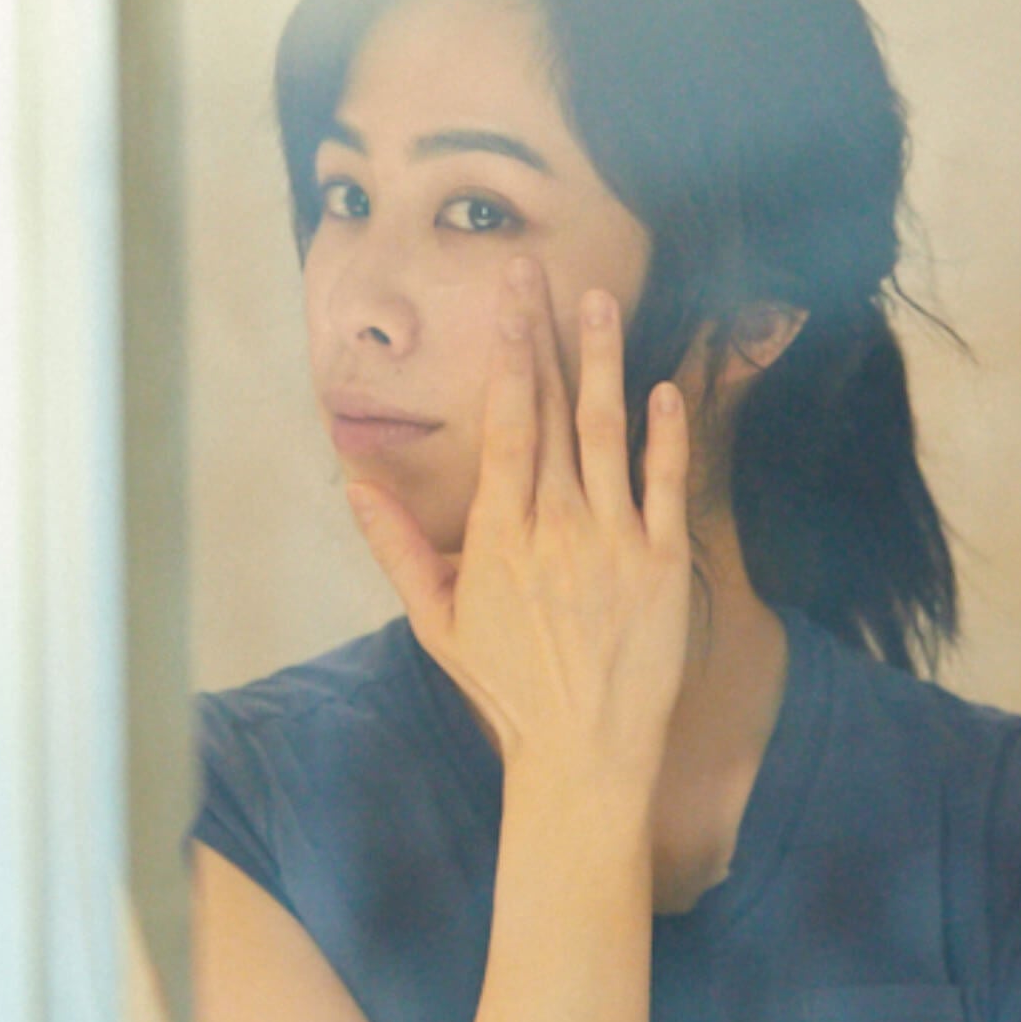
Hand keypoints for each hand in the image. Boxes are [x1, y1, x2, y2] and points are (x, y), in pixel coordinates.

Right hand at [344, 254, 694, 796]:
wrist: (585, 751)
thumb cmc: (506, 688)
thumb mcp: (436, 622)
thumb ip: (397, 548)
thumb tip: (353, 485)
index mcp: (498, 536)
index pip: (503, 425)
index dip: (505, 356)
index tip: (505, 302)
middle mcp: (556, 527)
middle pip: (548, 412)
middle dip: (541, 336)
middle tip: (536, 270)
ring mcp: (615, 542)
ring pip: (606, 434)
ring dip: (603, 363)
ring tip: (600, 304)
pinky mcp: (665, 563)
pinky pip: (667, 484)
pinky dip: (664, 434)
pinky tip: (659, 388)